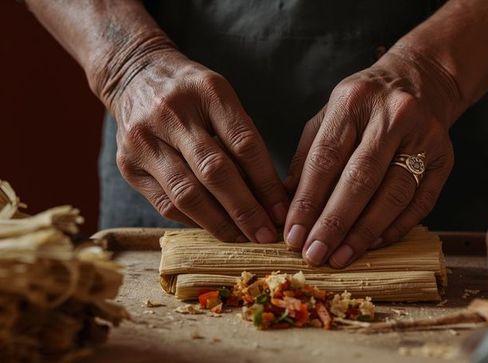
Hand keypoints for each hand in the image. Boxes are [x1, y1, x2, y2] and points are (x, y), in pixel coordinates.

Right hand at [111, 50, 288, 242]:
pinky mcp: (127, 164)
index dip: (266, 183)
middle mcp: (172, 113)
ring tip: (242, 238)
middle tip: (265, 236)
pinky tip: (214, 228)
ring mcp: (144, 140)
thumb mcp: (221, 98)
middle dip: (244, 210)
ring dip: (219, 223)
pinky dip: (193, 220)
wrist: (134, 74)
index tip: (282, 211)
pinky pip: (165, 203)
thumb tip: (271, 195)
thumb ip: (242, 140)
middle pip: (214, 172)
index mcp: (207, 92)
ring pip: (186, 194)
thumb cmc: (191, 92)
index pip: (244, 144)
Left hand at [284, 47, 458, 267]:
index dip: (308, 200)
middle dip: (334, 223)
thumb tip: (288, 203)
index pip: (326, 158)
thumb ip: (307, 156)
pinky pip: (420, 203)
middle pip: (360, 179)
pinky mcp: (444, 159)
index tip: (293, 234)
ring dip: (364, 233)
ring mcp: (423, 138)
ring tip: (340, 257)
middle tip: (315, 254)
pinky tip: (373, 244)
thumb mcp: (330, 115)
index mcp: (354, 101)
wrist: (421, 81)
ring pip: (392, 195)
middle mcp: (392, 116)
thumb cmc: (365, 104)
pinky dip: (395, 228)